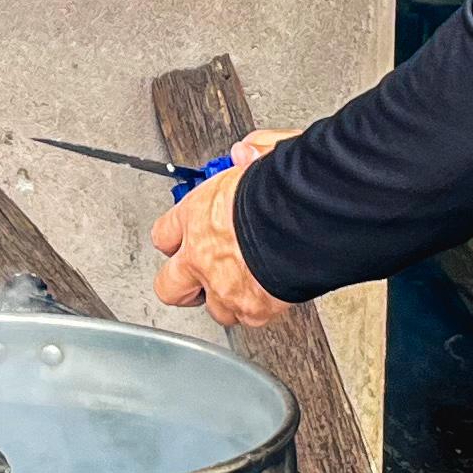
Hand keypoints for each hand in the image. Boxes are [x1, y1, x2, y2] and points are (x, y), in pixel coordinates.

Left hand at [151, 132, 292, 327]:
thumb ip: (251, 155)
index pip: (164, 235)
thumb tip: (246, 152)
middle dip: (182, 285)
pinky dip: (258, 311)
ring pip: (212, 310)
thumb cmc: (285, 189)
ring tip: (241, 289)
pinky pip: (249, 319)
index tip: (185, 239)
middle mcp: (201, 256)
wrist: (308, 220)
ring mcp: (224, 287)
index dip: (174, 239)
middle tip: (197, 279)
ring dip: (224, 301)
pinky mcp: (252, 309)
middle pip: (168, 286)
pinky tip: (269, 297)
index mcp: (196, 216)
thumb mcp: (264, 157)